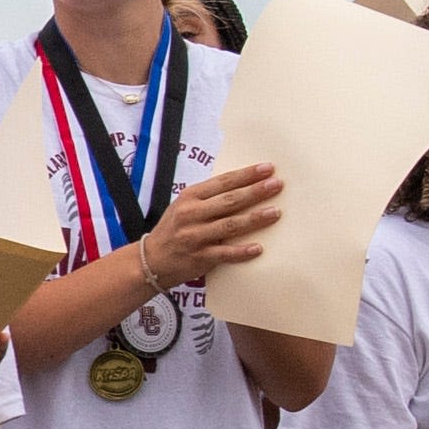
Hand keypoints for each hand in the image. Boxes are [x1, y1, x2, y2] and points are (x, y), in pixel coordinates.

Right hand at [134, 163, 285, 288]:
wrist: (151, 260)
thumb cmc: (173, 230)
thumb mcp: (184, 206)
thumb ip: (208, 197)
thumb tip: (243, 185)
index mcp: (189, 197)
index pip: (222, 182)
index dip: (246, 175)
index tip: (267, 168)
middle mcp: (191, 214)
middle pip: (229, 201)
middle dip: (255, 192)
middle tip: (277, 185)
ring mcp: (195, 236)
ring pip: (230, 225)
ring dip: (254, 219)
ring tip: (275, 212)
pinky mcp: (199, 258)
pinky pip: (224, 254)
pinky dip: (241, 251)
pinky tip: (258, 248)